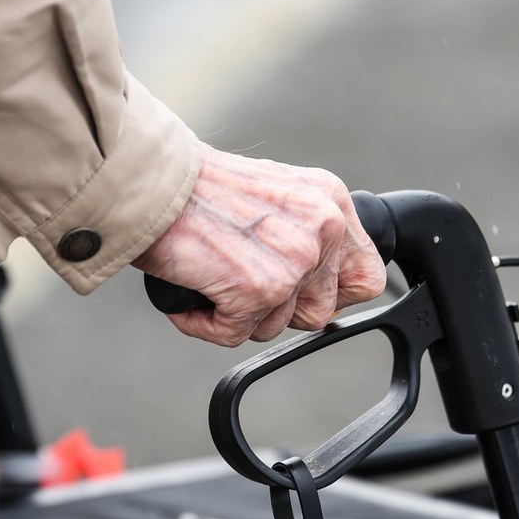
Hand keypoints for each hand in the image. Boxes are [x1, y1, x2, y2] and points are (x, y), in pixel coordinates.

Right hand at [132, 144, 386, 345]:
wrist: (153, 182)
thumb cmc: (199, 188)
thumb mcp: (278, 194)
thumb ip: (306, 232)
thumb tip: (319, 282)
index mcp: (332, 202)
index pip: (365, 276)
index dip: (332, 295)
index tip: (302, 292)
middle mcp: (322, 229)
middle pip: (317, 312)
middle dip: (276, 308)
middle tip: (240, 275)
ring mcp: (293, 262)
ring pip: (273, 328)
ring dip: (235, 313)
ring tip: (211, 273)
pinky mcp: (257, 291)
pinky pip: (231, 335)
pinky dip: (202, 322)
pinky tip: (192, 289)